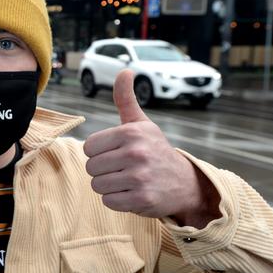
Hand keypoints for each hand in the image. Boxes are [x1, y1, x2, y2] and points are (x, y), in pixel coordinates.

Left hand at [83, 70, 218, 224]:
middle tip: (122, 169)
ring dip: (108, 186)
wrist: (184, 183)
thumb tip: (125, 70)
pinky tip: (133, 193)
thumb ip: (126, 99)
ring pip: (97, 185)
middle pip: (90, 168)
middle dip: (102, 171)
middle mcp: (135, 153)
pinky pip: (108, 201)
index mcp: (131, 133)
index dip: (98, 153)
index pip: (88, 147)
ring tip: (127, 180)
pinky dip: (117, 200)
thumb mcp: (141, 123)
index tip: (115, 153)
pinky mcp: (142, 199)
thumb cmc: (154, 150)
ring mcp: (140, 177)